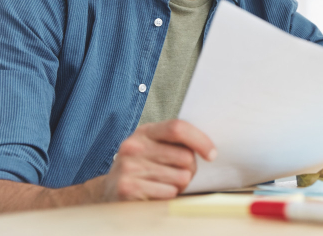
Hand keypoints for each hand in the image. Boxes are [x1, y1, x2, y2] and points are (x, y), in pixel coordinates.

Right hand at [99, 120, 215, 200]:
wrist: (110, 191)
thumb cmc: (144, 167)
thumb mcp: (155, 148)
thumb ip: (177, 142)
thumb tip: (210, 148)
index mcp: (145, 131)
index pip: (178, 128)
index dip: (200, 140)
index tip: (212, 154)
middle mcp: (134, 146)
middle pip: (185, 156)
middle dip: (191, 169)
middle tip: (180, 174)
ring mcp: (128, 167)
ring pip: (181, 177)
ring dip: (181, 185)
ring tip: (167, 184)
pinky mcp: (127, 188)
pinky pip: (168, 193)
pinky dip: (169, 195)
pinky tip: (157, 193)